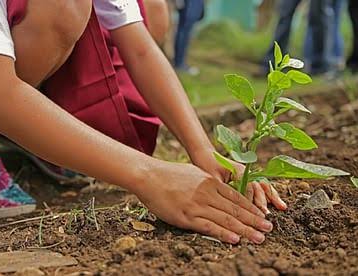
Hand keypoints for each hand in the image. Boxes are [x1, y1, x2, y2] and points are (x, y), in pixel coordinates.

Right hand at [134, 161, 273, 243]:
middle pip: (236, 210)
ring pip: (226, 219)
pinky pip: (208, 227)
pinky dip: (223, 234)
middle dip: (254, 220)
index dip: (252, 208)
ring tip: (259, 237)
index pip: (236, 198)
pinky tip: (235, 240)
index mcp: (210, 182)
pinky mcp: (186, 216)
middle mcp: (207, 193)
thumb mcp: (194, 173)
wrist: (149, 176)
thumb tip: (220, 190)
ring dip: (245, 230)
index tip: (263, 216)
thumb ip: (209, 183)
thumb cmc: (169, 174)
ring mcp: (197, 205)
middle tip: (269, 229)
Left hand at [188, 147, 286, 214]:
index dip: (250, 200)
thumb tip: (227, 205)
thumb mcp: (212, 178)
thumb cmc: (206, 165)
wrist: (205, 155)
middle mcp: (246, 172)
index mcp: (238, 170)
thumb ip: (221, 189)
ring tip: (281, 207)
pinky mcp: (248, 179)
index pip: (248, 187)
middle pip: (258, 187)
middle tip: (265, 215)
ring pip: (263, 186)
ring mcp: (249, 174)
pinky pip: (262, 187)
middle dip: (262, 202)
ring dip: (271, 198)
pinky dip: (270, 195)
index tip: (253, 212)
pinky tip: (280, 204)